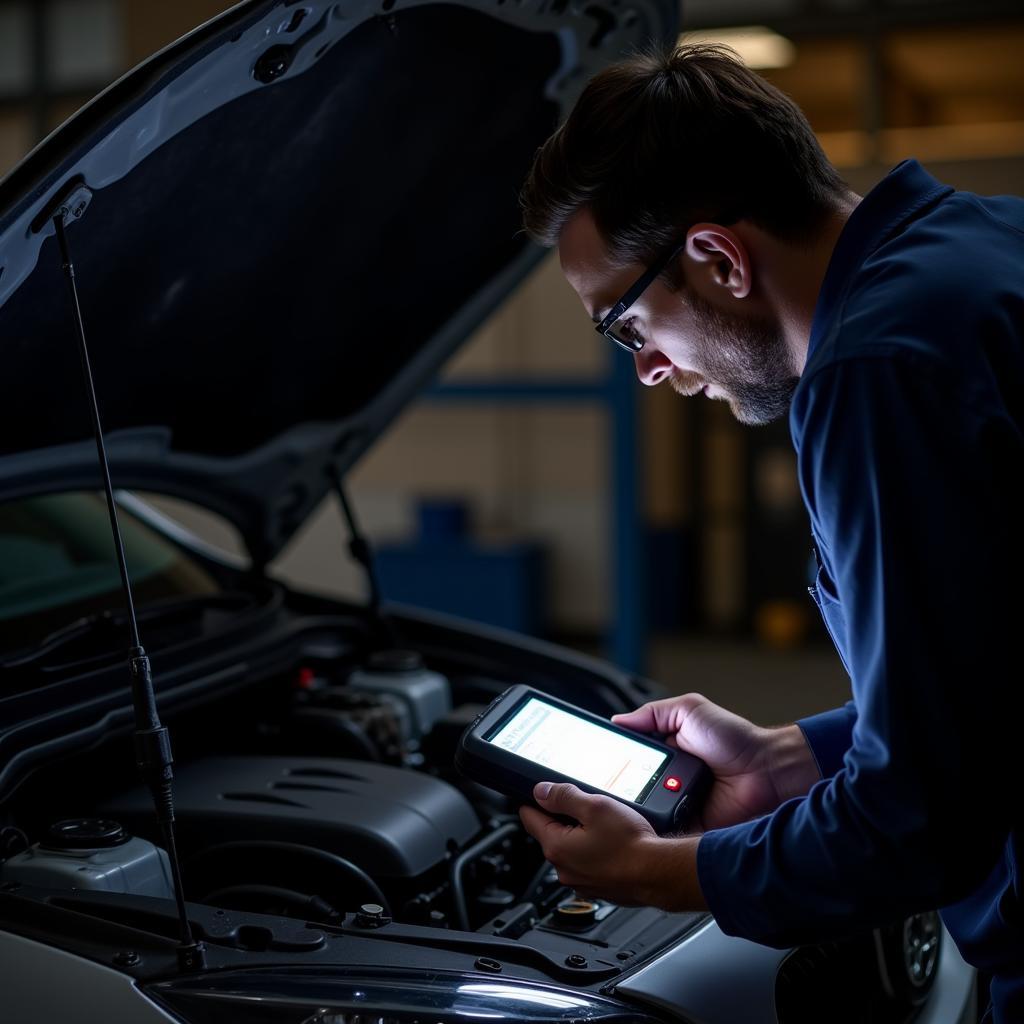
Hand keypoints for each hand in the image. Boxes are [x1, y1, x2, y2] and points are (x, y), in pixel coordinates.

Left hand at [519, 781, 701, 908]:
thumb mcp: (595, 806)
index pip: (529, 817)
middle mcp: (564, 869)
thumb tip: (541, 791)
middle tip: (587, 807)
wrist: (659, 874)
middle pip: (550, 834)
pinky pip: (588, 864)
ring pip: (571, 850)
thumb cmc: (630, 844)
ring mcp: (580, 882)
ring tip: (605, 826)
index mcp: (556, 847)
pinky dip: (596, 853)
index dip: (536, 801)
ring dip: (581, 836)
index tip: (544, 793)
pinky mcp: (598, 888)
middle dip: (563, 818)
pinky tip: (614, 845)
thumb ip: (564, 796)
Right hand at [612, 694, 819, 832]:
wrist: (767, 772)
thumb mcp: (690, 710)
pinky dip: (654, 829)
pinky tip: (642, 824)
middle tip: (599, 787)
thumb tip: (618, 720)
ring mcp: (678, 804)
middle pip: (630, 786)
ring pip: (643, 810)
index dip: (611, 759)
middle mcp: (669, 779)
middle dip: (616, 787)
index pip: (630, 757)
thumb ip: (654, 713)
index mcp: (666, 752)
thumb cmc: (736, 738)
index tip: (592, 761)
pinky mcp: (689, 827)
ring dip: (634, 807)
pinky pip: (664, 831)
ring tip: (620, 804)